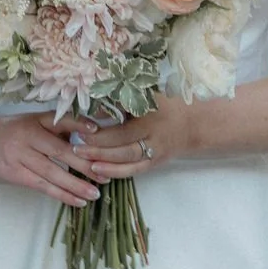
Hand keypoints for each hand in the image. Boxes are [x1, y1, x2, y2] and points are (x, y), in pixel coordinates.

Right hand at [0, 114, 101, 206]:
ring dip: (76, 185)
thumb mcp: (30, 122)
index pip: (60, 121)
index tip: (98, 132)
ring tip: (95, 194)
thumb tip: (89, 135)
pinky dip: (62, 195)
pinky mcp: (15, 174)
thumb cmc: (9, 132)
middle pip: (60, 151)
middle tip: (106, 174)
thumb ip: (55, 128)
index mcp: (35, 120)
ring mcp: (20, 155)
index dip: (79, 125)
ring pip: (53, 172)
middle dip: (85, 164)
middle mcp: (28, 135)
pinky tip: (78, 201)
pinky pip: (42, 186)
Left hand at [47, 101, 195, 181]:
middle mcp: (154, 135)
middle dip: (98, 147)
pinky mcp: (155, 163)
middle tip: (75, 145)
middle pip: (123, 144)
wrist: (192, 125)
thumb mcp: (146, 97)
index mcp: (151, 114)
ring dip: (104, 161)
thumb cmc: (165, 105)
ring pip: (127, 160)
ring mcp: (155, 151)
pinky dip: (115, 172)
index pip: (123, 124)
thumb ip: (122, 101)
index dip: (102, 128)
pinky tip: (97, 171)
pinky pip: (134, 170)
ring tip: (81, 159)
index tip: (82, 127)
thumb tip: (94, 107)